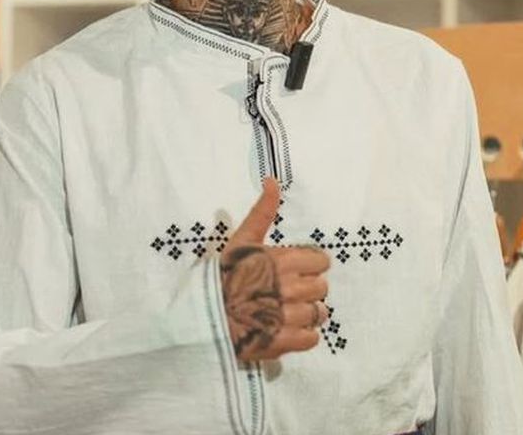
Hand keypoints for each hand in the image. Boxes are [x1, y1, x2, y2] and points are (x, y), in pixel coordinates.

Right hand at [220, 177, 330, 361]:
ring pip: (319, 314)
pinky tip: (285, 329)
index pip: (321, 262)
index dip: (309, 266)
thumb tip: (272, 180)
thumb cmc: (221, 276)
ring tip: (285, 312)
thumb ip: (262, 212)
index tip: (293, 271)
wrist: (200, 317)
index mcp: (282, 260)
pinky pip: (311, 338)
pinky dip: (302, 336)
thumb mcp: (241, 240)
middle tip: (286, 292)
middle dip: (308, 290)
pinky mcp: (282, 342)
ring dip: (305, 313)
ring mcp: (286, 317)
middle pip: (322, 288)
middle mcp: (288, 287)